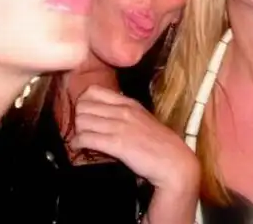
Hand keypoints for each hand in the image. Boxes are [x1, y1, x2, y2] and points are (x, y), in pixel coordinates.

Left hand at [70, 85, 199, 191]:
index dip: (83, 103)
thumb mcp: (141, 120)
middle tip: (82, 130)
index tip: (85, 115)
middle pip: (83, 105)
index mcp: (128, 102)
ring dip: (78, 132)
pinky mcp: (117, 143)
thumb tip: (104, 115)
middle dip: (78, 119)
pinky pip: (86, 138)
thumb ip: (124, 114)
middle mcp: (123, 110)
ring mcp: (120, 126)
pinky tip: (80, 148)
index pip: (93, 91)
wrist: (174, 162)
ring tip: (82, 141)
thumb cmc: (158, 144)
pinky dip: (78, 144)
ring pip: (81, 121)